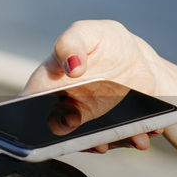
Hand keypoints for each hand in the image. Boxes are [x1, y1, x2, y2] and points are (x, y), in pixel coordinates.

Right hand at [22, 20, 171, 151]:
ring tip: (133, 136)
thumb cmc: (104, 42)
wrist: (137, 59)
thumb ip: (71, 43)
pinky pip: (117, 142)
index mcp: (47, 87)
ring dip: (113, 143)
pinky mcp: (109, 132)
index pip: (30, 110)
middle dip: (81, 143)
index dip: (38, 123)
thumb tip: (71, 66)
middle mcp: (63, 111)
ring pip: (93, 143)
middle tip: (99, 141)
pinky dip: (132, 139)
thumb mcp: (87, 32)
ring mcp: (87, 126)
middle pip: (61, 137)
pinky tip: (146, 131)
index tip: (67, 121)